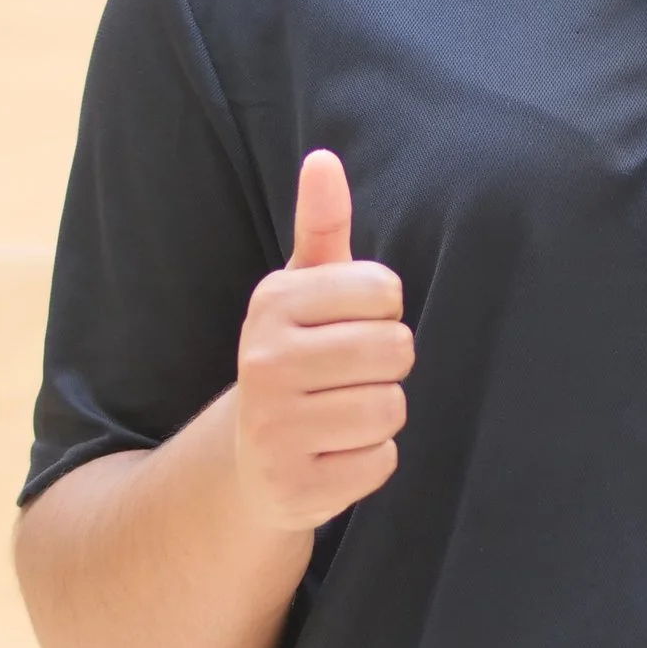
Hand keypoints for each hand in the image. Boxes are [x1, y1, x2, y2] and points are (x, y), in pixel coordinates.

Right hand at [233, 149, 410, 532]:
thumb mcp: (303, 292)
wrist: (250, 462)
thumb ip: (322, 225)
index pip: (387, 291)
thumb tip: (324, 158)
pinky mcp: (294, 488)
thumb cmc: (296, 359)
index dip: (383, 313)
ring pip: (392, 408)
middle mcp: (264, 362)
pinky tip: (332, 456)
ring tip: (338, 417)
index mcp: (272, 303)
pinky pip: (382, 462)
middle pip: (396, 350)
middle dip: (386, 367)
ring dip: (379, 416)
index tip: (348, 328)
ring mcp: (275, 429)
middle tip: (345, 379)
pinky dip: (369, 462)